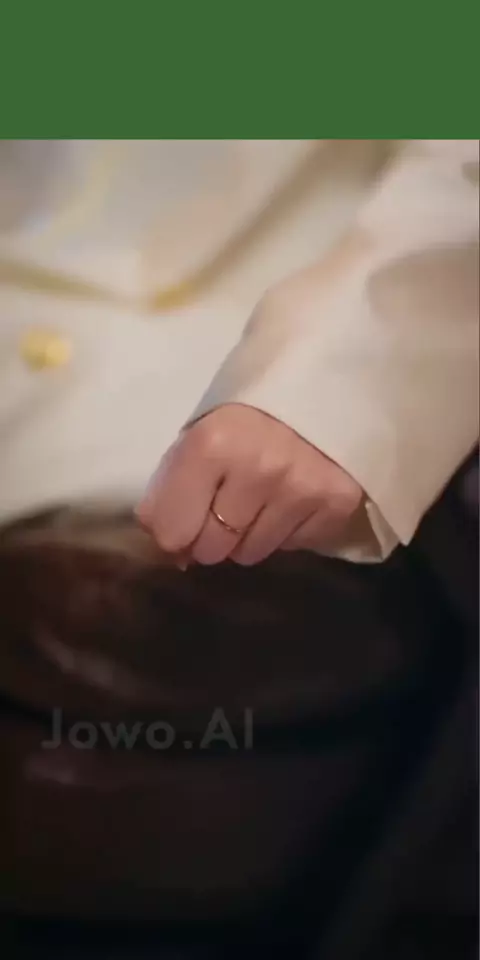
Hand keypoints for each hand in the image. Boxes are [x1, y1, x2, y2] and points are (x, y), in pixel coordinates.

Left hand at [136, 404, 362, 565]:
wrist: (320, 379)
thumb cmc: (246, 408)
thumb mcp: (197, 434)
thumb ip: (172, 489)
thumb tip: (169, 550)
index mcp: (211, 445)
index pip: (173, 532)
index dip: (173, 530)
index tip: (184, 517)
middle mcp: (258, 470)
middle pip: (213, 549)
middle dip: (211, 535)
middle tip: (224, 504)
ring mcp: (302, 489)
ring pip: (252, 554)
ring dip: (249, 536)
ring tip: (261, 497)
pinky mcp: (337, 503)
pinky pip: (293, 546)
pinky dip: (287, 530)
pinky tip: (292, 496)